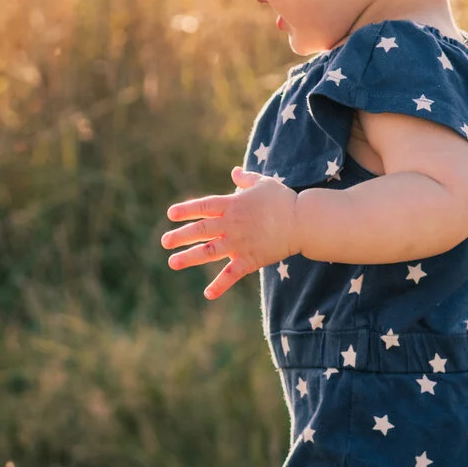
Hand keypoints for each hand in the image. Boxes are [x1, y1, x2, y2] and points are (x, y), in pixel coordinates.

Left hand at [161, 167, 300, 298]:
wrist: (303, 222)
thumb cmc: (283, 200)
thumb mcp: (263, 183)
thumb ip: (246, 179)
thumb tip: (234, 172)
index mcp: (233, 205)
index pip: (204, 206)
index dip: (187, 210)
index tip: (171, 214)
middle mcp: (231, 225)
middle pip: (201, 230)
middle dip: (180, 236)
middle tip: (164, 242)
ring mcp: (239, 243)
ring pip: (209, 252)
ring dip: (189, 258)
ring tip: (173, 262)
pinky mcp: (250, 260)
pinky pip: (232, 274)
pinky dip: (220, 285)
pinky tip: (207, 294)